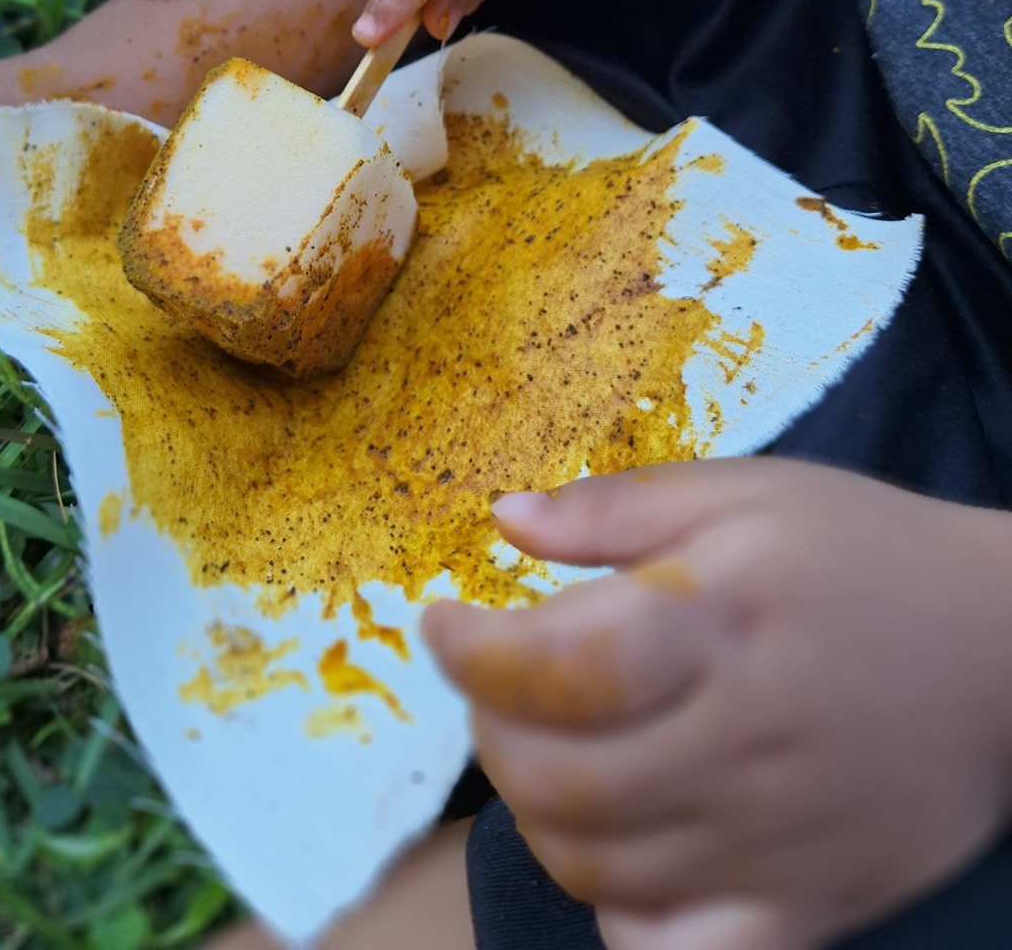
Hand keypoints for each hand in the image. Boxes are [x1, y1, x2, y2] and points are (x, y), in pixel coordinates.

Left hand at [423, 458, 1011, 949]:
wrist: (1005, 652)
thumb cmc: (863, 555)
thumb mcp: (744, 491)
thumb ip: (616, 507)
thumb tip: (503, 518)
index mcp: (721, 624)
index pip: (556, 664)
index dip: (469, 651)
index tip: (443, 623)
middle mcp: (742, 742)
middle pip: (557, 777)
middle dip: (487, 728)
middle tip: (495, 685)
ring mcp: (772, 841)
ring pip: (593, 865)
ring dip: (533, 807)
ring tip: (545, 746)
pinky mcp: (803, 909)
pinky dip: (616, 914)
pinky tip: (616, 848)